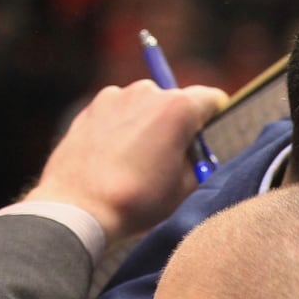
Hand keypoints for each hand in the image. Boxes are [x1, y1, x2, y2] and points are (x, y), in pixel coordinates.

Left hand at [24, 80, 226, 243]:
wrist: (81, 207)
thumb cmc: (139, 200)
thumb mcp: (187, 187)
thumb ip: (197, 160)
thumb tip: (192, 151)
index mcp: (178, 108)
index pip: (212, 99)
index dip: (217, 117)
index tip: (213, 134)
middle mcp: (147, 91)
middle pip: (176, 103)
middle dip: (179, 126)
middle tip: (174, 160)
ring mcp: (115, 96)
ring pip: (145, 108)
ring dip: (150, 127)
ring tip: (141, 164)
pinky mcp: (91, 107)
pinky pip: (120, 114)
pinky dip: (124, 130)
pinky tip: (118, 161)